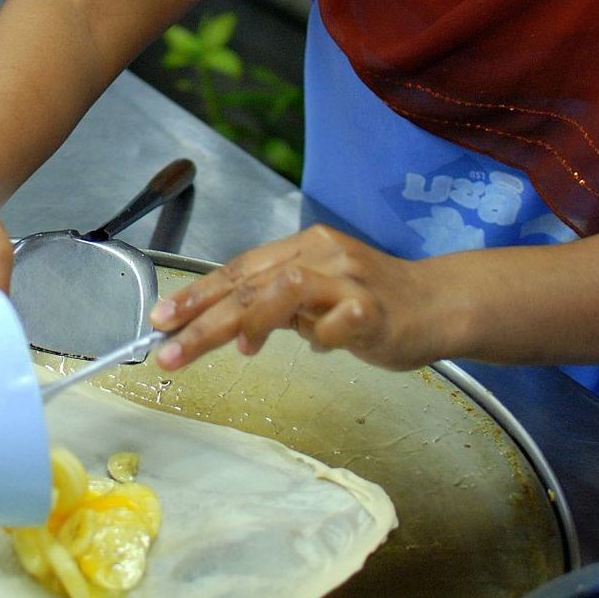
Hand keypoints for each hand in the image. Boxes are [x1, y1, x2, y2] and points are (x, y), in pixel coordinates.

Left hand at [151, 224, 445, 372]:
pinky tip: (319, 347)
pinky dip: (317, 339)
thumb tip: (226, 329)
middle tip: (168, 348)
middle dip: (203, 318)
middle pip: (250, 283)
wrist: (439, 305)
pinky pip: (333, 325)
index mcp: (303, 247)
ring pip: (284, 291)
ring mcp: (349, 279)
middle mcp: (322, 254)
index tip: (160, 319)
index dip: (196, 295)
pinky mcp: (373, 309)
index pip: (238, 269)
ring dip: (250, 323)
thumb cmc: (372, 304)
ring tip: (238, 350)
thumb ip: (274, 307)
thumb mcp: (315, 297)